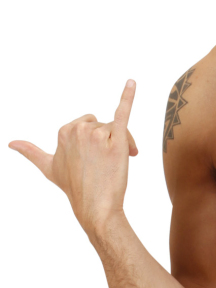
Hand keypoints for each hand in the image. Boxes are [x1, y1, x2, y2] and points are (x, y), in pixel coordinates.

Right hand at [8, 79, 138, 233]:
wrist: (95, 206)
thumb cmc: (73, 187)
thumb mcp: (48, 167)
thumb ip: (31, 152)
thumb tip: (11, 143)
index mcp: (64, 130)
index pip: (90, 124)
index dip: (97, 140)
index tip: (96, 157)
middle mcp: (79, 129)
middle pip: (104, 125)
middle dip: (110, 140)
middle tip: (112, 161)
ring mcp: (96, 134)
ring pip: (116, 128)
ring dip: (123, 142)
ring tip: (122, 160)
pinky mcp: (116, 139)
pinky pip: (123, 112)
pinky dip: (128, 95)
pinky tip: (132, 82)